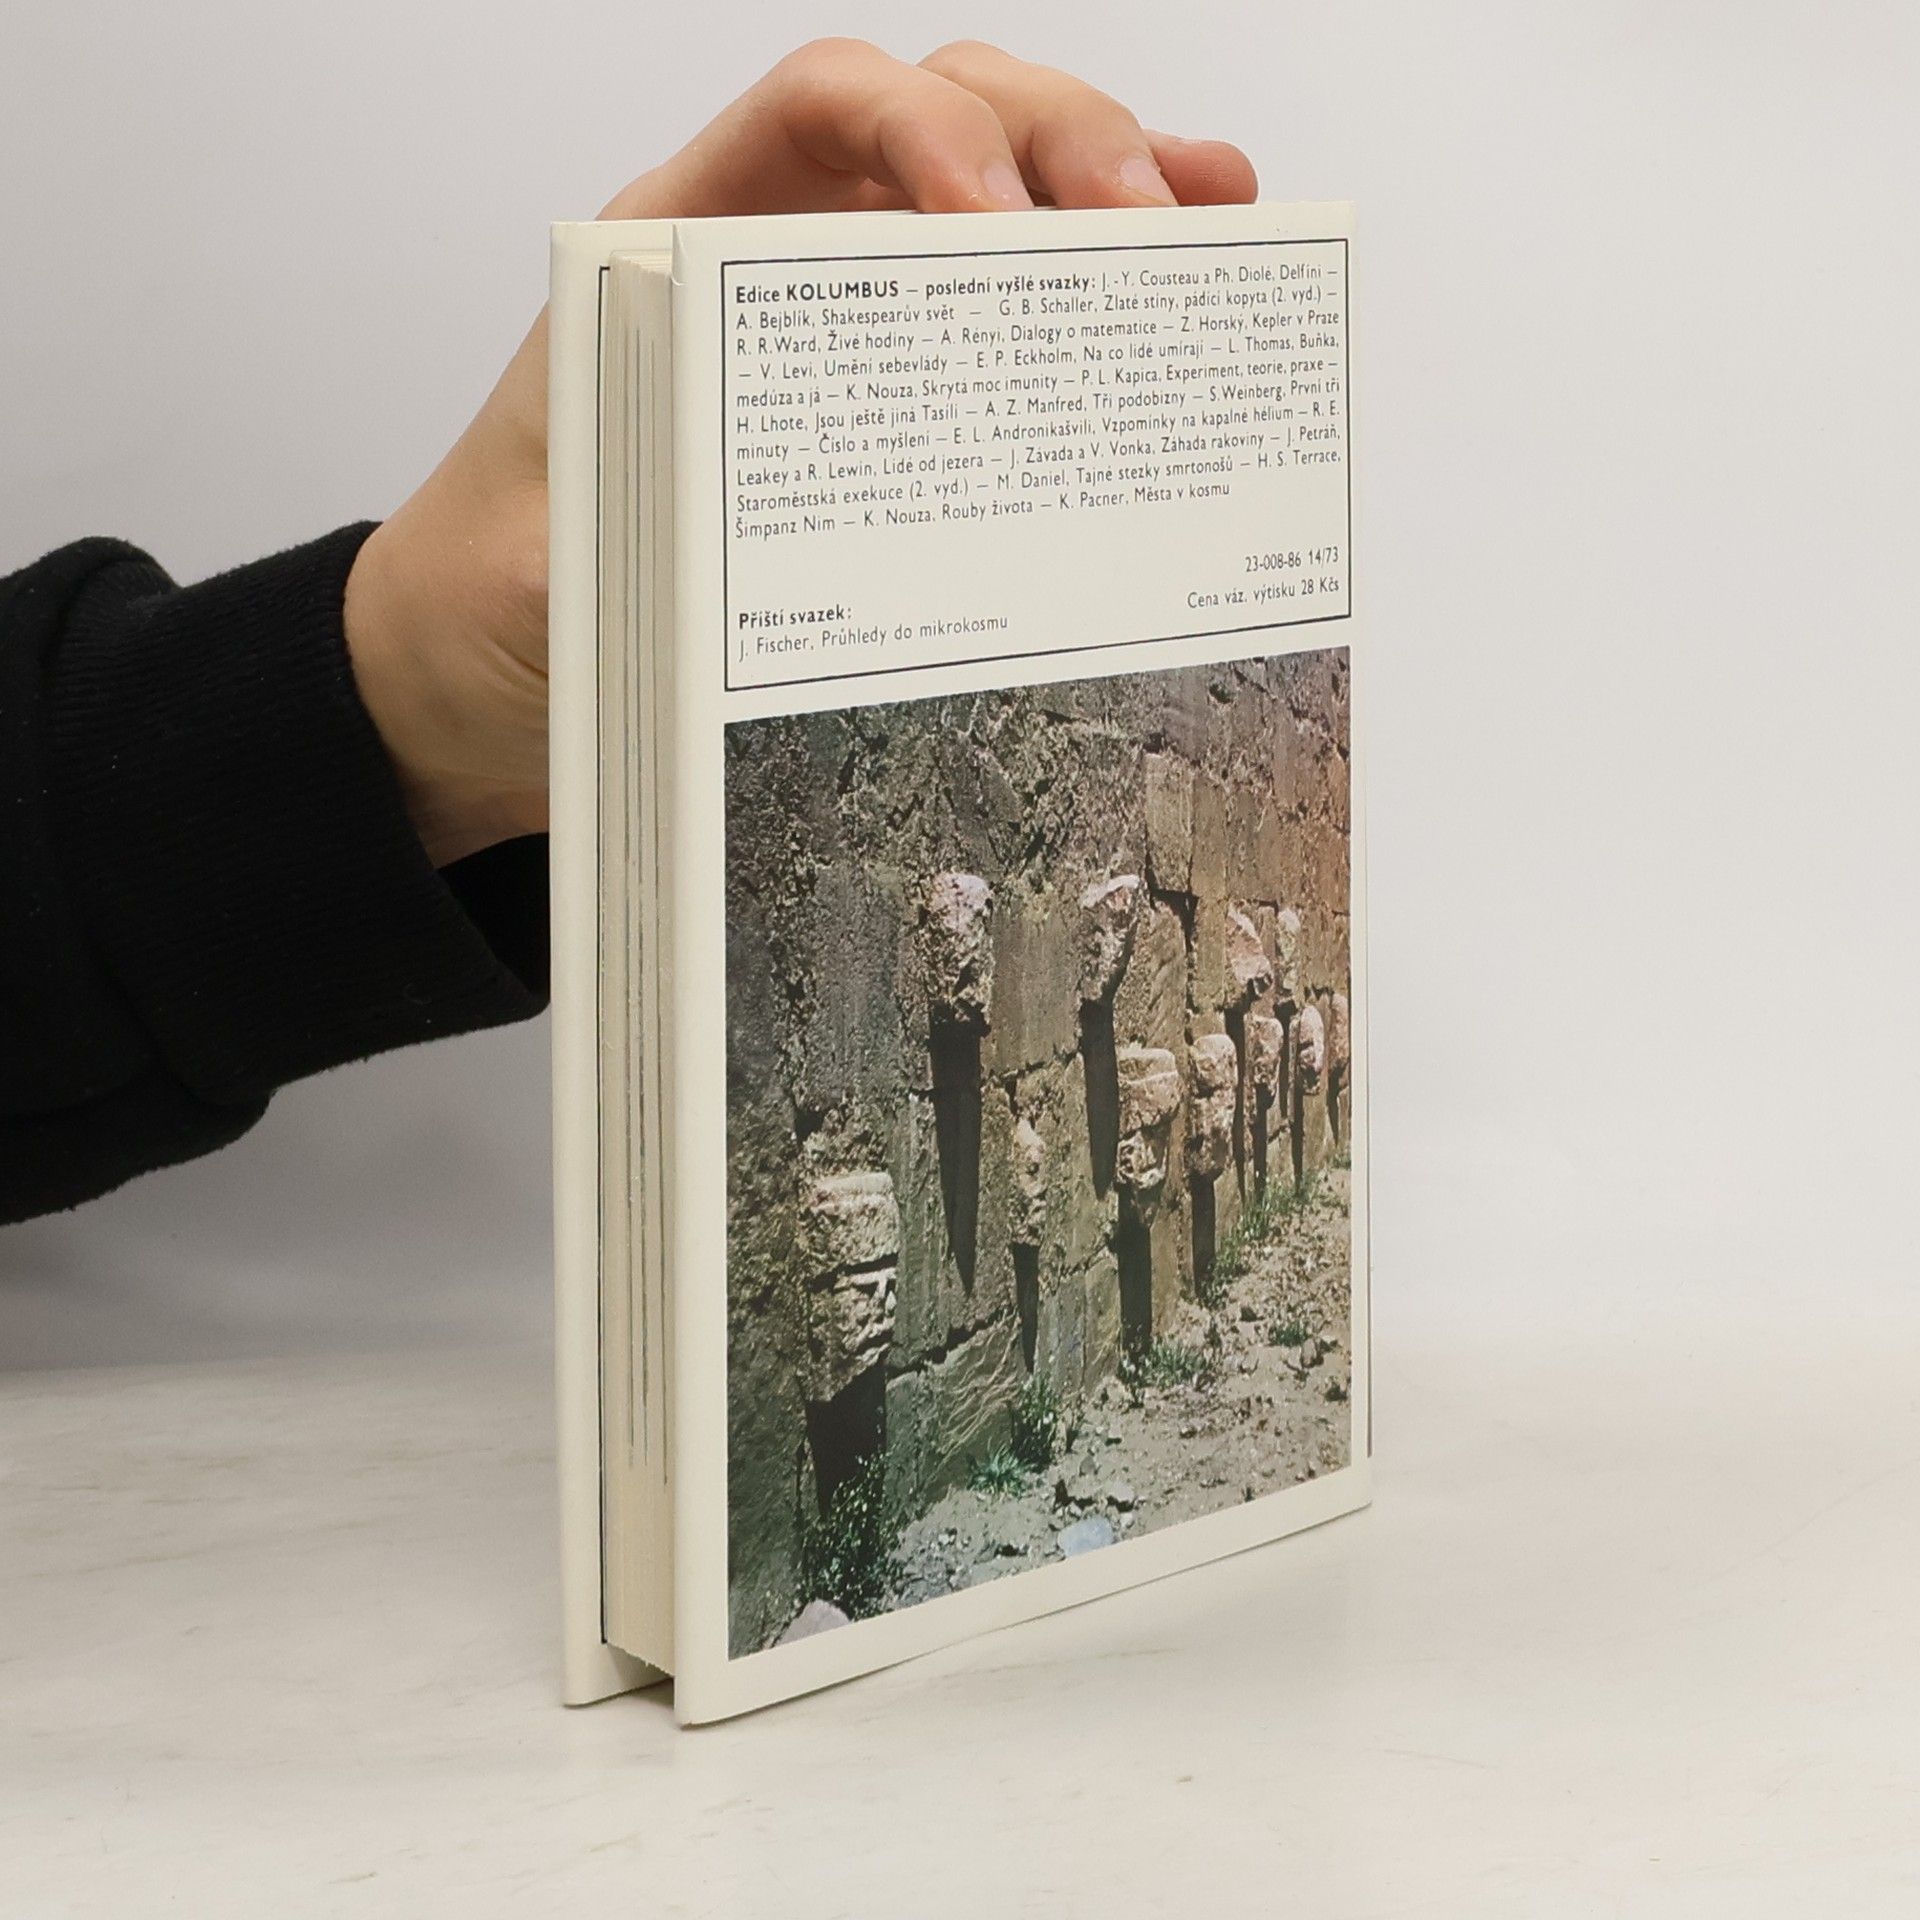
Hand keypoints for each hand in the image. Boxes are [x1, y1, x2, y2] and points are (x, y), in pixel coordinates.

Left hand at [343, 40, 1256, 866]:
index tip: (990, 218)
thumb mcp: (544, 559)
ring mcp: (853, 330)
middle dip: (1060, 145)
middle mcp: (780, 263)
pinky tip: (1187, 280)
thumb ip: (624, 529)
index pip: (818, 110)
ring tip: (1214, 223)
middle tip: (1145, 230)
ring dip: (1115, 191)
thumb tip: (732, 524)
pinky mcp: (900, 416)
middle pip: (945, 122)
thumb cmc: (501, 588)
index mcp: (681, 250)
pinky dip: (1104, 291)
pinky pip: (1014, 323)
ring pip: (1004, 196)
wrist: (483, 669)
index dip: (920, 130)